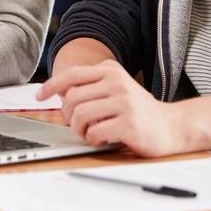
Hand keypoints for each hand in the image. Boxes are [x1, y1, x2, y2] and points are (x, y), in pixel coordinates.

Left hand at [38, 60, 190, 156]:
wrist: (172, 126)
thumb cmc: (138, 110)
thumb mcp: (116, 88)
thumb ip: (91, 86)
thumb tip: (58, 91)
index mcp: (111, 70)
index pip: (73, 74)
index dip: (52, 85)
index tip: (39, 95)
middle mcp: (117, 82)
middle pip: (72, 98)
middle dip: (68, 116)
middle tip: (78, 125)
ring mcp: (124, 102)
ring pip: (80, 115)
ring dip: (79, 129)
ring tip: (89, 133)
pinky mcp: (129, 123)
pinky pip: (95, 132)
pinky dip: (93, 139)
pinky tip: (102, 139)